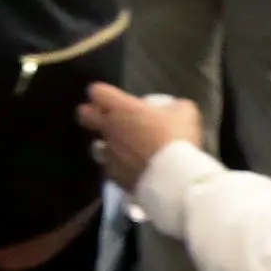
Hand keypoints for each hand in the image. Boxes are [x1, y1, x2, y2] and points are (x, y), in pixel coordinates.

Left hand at [78, 82, 201, 191]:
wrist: (173, 177)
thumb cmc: (177, 138)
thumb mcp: (185, 112)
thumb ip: (175, 106)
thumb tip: (174, 108)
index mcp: (123, 109)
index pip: (98, 92)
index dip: (101, 92)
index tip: (110, 97)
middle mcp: (109, 129)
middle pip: (84, 116)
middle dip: (90, 114)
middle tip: (104, 116)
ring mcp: (108, 153)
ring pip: (97, 145)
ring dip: (107, 143)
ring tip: (123, 147)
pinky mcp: (112, 175)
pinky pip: (111, 167)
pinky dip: (119, 166)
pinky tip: (132, 168)